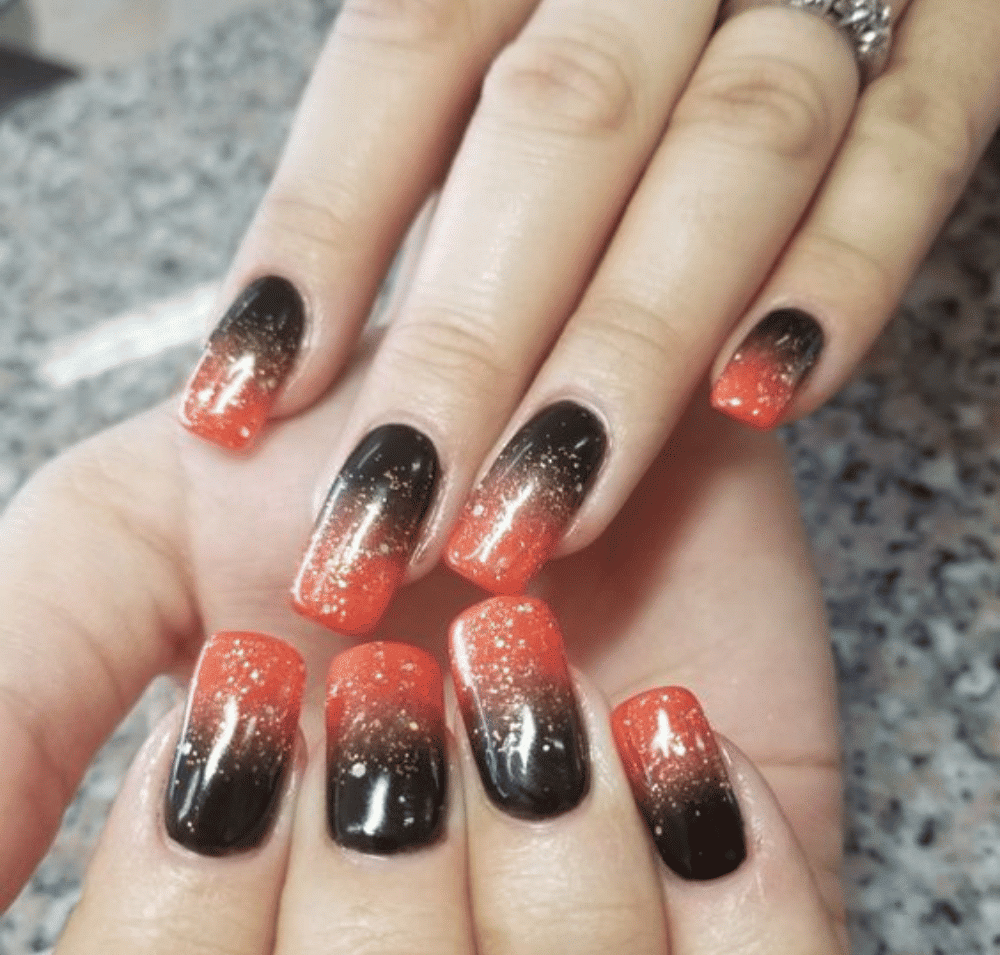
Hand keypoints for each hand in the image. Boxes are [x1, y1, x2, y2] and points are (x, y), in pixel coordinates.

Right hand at [0, 344, 842, 947]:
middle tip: (402, 670)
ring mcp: (599, 939)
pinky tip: (670, 730)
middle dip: (389, 841)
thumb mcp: (132, 529)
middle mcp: (427, 939)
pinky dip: (729, 872)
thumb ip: (18, 679)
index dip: (197, 892)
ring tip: (536, 661)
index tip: (260, 692)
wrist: (555, 401)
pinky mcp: (756, 909)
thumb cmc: (351, 449)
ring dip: (555, 838)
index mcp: (259, 902)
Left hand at [175, 0, 999, 633]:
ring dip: (633, 348)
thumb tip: (310, 327)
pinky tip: (764, 399)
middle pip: (560, 122)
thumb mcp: (539, 4)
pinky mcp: (973, 22)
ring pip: (740, 146)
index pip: (410, 50)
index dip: (321, 229)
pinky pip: (919, 142)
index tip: (242, 402)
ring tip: (540, 513)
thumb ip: (449, 134)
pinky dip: (845, 271)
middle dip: (470, 338)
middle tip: (389, 516)